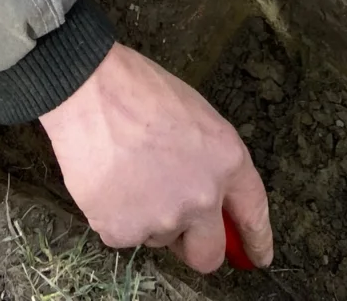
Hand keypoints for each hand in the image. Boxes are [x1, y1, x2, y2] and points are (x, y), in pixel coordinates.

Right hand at [39, 43, 271, 272]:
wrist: (89, 90)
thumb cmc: (139, 89)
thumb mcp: (196, 114)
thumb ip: (210, 161)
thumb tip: (209, 194)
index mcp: (226, 161)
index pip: (253, 213)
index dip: (256, 241)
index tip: (257, 257)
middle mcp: (202, 198)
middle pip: (207, 253)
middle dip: (195, 245)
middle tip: (177, 224)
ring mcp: (163, 218)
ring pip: (160, 237)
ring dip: (148, 216)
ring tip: (127, 171)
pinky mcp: (124, 231)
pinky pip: (123, 234)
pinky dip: (116, 215)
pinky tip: (108, 179)